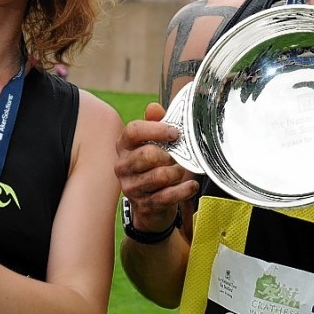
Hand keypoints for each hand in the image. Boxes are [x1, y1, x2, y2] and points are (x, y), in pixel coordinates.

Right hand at [115, 103, 197, 233]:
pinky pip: (168, 195)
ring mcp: (131, 187)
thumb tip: (154, 107)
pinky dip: (184, 189)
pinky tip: (191, 185)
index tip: (175, 133)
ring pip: (160, 176)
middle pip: (148, 155)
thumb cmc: (154, 167)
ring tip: (180, 171)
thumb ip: (155, 124)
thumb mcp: (154, 144)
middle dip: (170, 155)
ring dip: (177, 172)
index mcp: (124, 146)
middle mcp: (123, 166)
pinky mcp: (144, 205)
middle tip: (178, 156)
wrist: (151, 205)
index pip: (133, 131)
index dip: (156, 129)